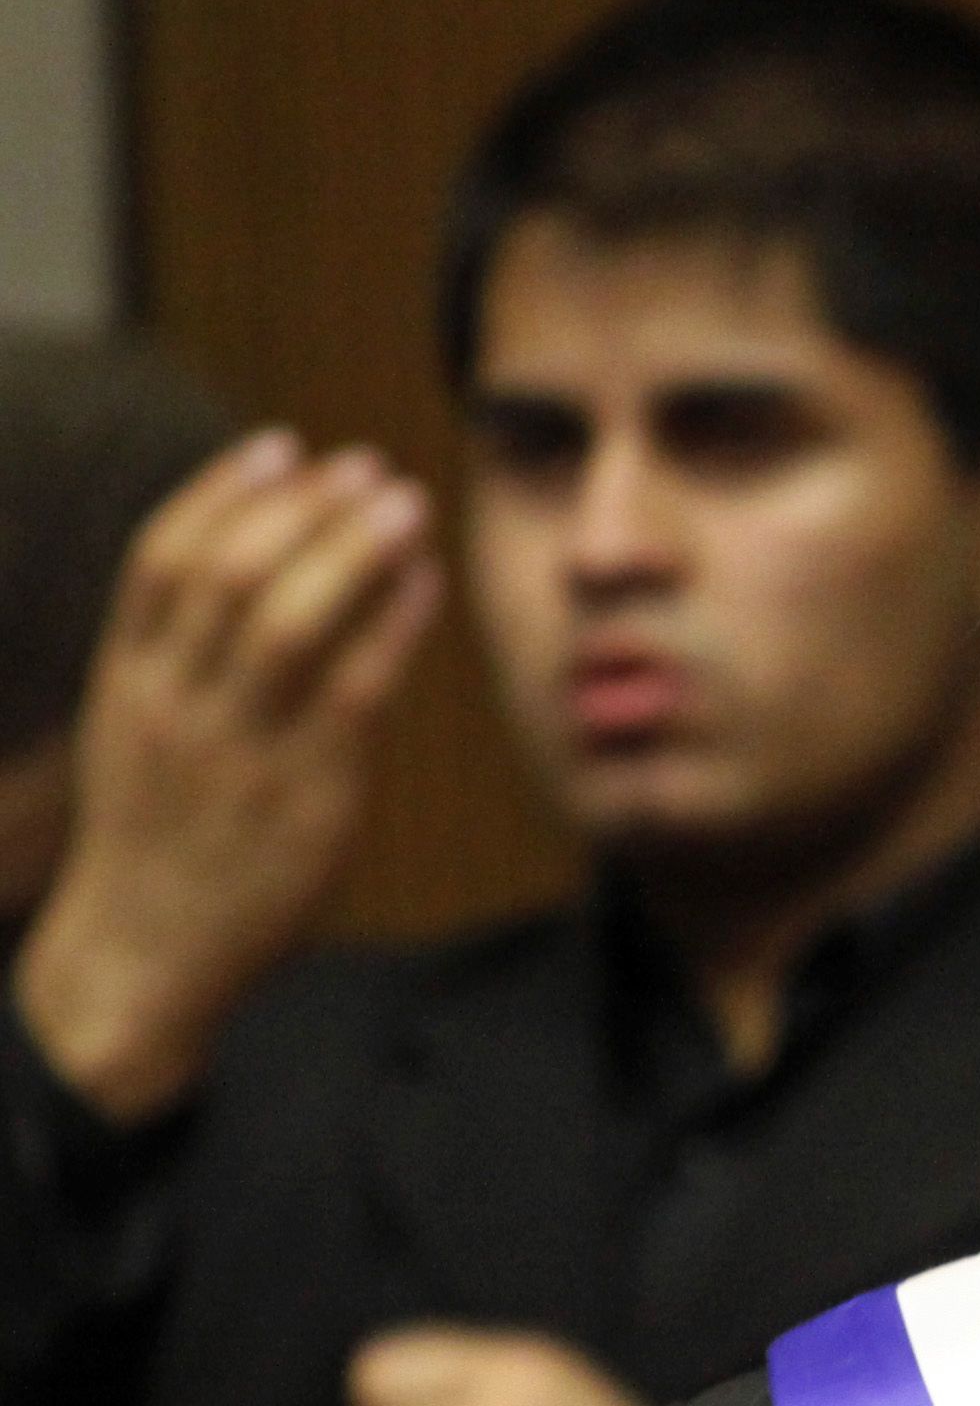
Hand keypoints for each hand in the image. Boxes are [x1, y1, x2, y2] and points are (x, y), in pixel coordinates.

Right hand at [13, 430, 441, 1123]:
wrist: (143, 958)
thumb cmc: (157, 846)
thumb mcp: (136, 741)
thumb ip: (176, 666)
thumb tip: (246, 587)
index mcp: (128, 681)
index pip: (164, 558)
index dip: (224, 491)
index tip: (281, 447)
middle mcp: (175, 703)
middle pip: (231, 572)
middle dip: (302, 507)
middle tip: (365, 465)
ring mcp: (238, 748)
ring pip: (288, 619)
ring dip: (351, 549)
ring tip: (404, 503)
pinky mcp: (303, 794)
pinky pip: (354, 689)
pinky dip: (392, 624)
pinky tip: (425, 585)